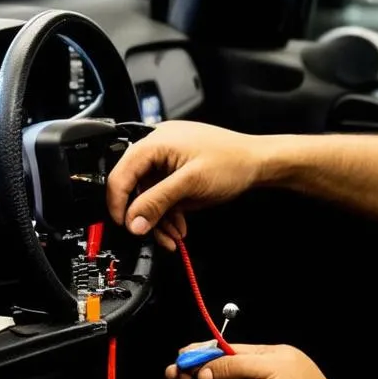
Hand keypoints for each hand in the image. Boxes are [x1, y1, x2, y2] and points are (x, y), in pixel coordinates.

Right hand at [106, 121, 263, 248]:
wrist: (259, 162)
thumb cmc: (232, 162)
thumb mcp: (190, 184)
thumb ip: (158, 202)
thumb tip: (133, 221)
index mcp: (155, 142)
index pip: (121, 174)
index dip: (118, 202)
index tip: (124, 225)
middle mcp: (157, 148)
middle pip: (135, 187)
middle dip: (146, 215)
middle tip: (152, 235)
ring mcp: (168, 160)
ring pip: (150, 195)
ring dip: (159, 219)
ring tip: (173, 236)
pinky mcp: (178, 171)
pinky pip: (163, 194)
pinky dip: (169, 212)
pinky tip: (178, 226)